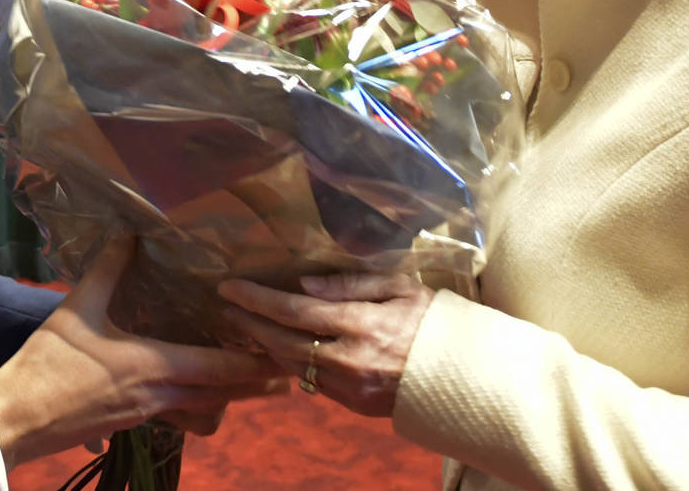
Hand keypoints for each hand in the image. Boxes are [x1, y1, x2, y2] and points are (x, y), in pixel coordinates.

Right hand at [0, 236, 283, 468]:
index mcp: (153, 368)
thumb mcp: (77, 309)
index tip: (283, 355)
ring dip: (228, 398)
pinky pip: (179, 416)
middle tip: (287, 372)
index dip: (255, 363)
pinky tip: (194, 388)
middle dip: (255, 384)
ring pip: (203, 411)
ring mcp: (147, 414)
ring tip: (246, 380)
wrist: (15, 420)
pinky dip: (197, 405)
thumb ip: (109, 269)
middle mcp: (160, 396)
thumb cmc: (47, 365)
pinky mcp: (132, 423)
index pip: (219, 368)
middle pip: (223, 395)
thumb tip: (128, 231)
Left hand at [219, 270, 431, 418]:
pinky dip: (288, 362)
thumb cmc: (433, 322)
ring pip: (291, 364)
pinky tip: (278, 346)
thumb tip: (305, 285)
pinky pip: (309, 381)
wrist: (463, 377)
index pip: (295, 310)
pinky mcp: (352, 404)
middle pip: (283, 341)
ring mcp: (349, 387)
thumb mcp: (400, 288)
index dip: (257, 299)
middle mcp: (349, 359)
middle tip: (225, 305)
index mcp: (362, 324)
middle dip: (249, 322)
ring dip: (264, 343)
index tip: (230, 287)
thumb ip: (352, 284)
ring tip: (244, 323)